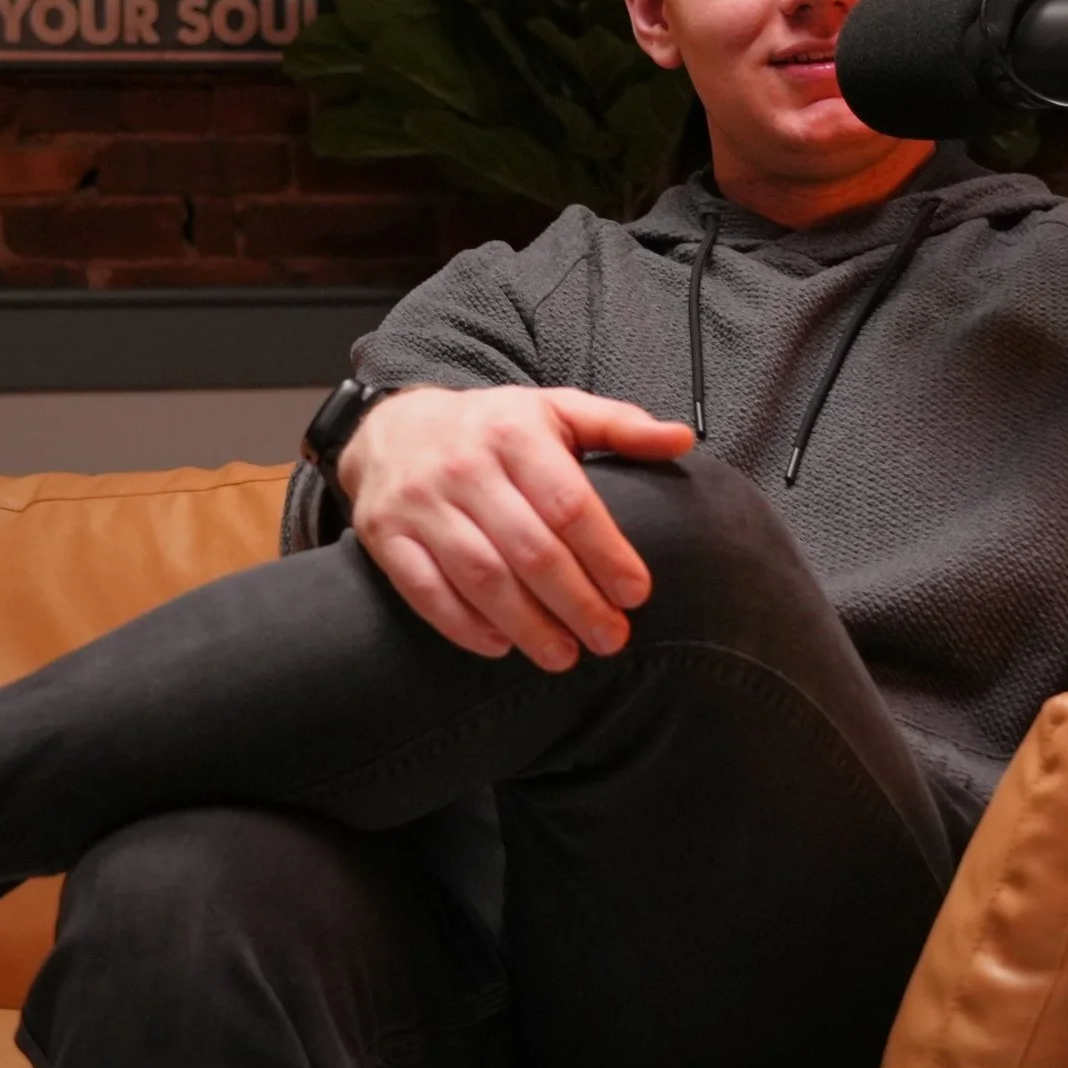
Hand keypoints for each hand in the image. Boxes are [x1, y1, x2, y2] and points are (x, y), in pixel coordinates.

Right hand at [336, 385, 694, 672]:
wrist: (393, 427)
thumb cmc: (494, 427)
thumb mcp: (556, 410)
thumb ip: (619, 425)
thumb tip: (682, 440)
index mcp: (514, 432)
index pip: (568, 503)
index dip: (606, 554)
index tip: (637, 594)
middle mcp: (464, 466)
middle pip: (529, 548)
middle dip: (576, 602)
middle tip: (611, 639)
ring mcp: (420, 504)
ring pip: (480, 576)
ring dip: (526, 625)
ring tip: (564, 657)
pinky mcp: (385, 537)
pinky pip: (425, 591)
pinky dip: (464, 625)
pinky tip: (502, 645)